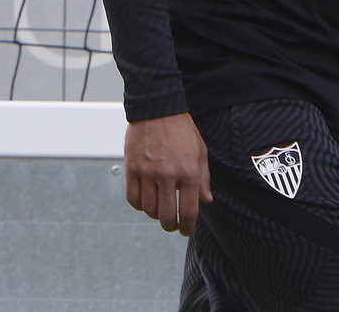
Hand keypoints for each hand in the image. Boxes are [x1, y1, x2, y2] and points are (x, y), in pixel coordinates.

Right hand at [124, 113, 209, 235]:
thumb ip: (204, 178)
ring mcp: (148, 172)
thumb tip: (206, 200)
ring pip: (148, 208)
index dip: (187, 226)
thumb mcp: (201, 152)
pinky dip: (138, 205)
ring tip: (158, 211)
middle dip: (170, 225)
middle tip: (171, 225)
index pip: (188, 211)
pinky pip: (132, 197)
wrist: (158, 108)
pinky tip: (144, 202)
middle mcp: (168, 175)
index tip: (186, 230)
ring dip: (154, 215)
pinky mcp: (132, 167)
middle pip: (166, 215)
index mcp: (189, 172)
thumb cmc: (181, 129)